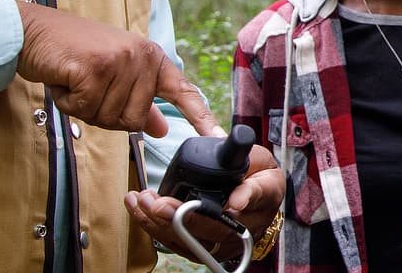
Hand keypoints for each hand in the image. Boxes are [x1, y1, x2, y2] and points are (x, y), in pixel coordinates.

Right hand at [14, 0, 220, 136]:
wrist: (34, 32)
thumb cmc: (72, 54)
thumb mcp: (113, 74)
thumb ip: (138, 100)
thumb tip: (160, 127)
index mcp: (151, 58)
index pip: (182, 91)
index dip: (201, 116)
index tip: (218, 137)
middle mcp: (141, 57)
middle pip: (133, 120)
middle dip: (103, 114)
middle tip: (87, 87)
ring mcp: (120, 61)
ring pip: (109, 118)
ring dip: (84, 108)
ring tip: (75, 80)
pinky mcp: (96, 68)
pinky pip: (87, 109)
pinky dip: (70, 103)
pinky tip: (64, 81)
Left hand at [124, 144, 284, 261]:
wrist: (255, 204)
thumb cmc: (256, 178)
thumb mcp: (259, 160)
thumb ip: (242, 155)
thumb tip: (226, 150)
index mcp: (263, 201)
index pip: (254, 200)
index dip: (243, 200)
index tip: (233, 201)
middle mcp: (243, 229)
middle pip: (214, 230)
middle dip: (182, 218)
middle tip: (158, 204)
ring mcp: (221, 244)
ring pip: (189, 241)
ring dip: (159, 223)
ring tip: (142, 200)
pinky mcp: (201, 250)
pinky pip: (175, 243)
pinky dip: (153, 226)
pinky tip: (138, 208)